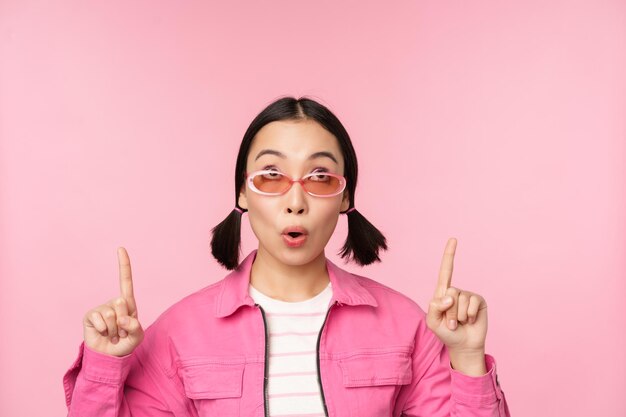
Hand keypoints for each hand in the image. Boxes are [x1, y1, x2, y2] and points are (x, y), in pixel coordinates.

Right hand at [82, 247, 143, 356]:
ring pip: (111, 314)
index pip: (126, 281)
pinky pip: (100, 319)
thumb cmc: (125, 343)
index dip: (124, 265)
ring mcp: (101, 308)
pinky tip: (102, 334)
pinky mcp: (91, 315)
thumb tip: (122, 318)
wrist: (109, 356)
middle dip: (123, 322)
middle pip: (122, 303)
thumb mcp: (136, 336)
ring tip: (113, 335)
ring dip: (114, 330)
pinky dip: (104, 330)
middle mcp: (114, 302)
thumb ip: (135, 327)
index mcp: (128, 303)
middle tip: (120, 332)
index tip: (120, 248)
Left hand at [426, 238, 487, 352]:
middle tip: (451, 323)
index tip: (453, 239)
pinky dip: (470, 315)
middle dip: (449, 312)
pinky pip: (473, 303)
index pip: (446, 271)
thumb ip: (434, 308)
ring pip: (461, 300)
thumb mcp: (433, 322)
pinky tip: (470, 321)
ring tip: (460, 323)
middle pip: (450, 293)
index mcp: (442, 293)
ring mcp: (468, 296)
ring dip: (459, 316)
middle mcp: (456, 292)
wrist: (463, 345)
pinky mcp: (479, 302)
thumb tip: (449, 296)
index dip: (449, 255)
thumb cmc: (446, 333)